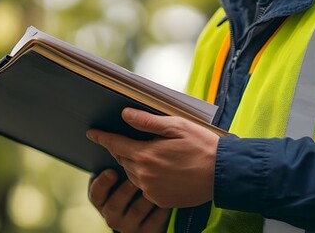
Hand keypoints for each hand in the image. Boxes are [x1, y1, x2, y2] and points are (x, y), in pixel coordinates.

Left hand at [86, 108, 217, 207]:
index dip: (102, 137)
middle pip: (123, 160)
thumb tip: (125, 115)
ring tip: (153, 155)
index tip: (91, 133)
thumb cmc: (203, 146)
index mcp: (146, 155)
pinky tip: (163, 170)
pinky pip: (146, 188)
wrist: (224, 174)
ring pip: (133, 175)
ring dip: (136, 164)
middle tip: (133, 140)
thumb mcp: (177, 126)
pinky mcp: (161, 200)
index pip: (115, 144)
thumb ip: (148, 122)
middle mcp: (144, 175)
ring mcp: (152, 190)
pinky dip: (148, 178)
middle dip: (123, 149)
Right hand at [89, 169, 170, 232]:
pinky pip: (154, 220)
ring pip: (136, 211)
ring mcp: (128, 227)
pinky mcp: (146, 232)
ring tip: (157, 182)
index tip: (112, 171)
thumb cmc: (133, 187)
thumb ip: (120, 166)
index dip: (102, 183)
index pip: (96, 194)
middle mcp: (112, 216)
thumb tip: (119, 146)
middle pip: (115, 204)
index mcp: (102, 201)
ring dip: (146, 195)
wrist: (148, 214)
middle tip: (137, 176)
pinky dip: (162, 206)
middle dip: (126, 189)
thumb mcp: (122, 179)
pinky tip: (169, 194)